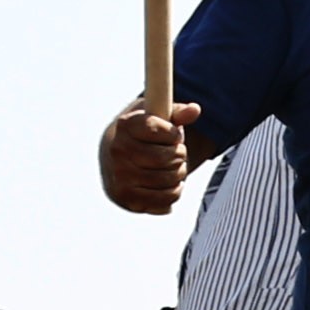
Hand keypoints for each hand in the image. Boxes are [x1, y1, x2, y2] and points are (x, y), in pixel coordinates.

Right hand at [100, 100, 199, 214]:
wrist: (115, 158)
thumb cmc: (143, 133)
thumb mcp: (156, 116)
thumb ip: (177, 113)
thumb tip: (194, 110)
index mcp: (125, 125)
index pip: (158, 130)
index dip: (173, 134)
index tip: (173, 135)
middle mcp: (117, 151)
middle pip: (166, 157)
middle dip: (180, 155)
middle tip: (177, 153)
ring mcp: (119, 177)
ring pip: (168, 179)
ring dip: (179, 173)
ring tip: (172, 167)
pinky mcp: (127, 199)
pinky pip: (166, 199)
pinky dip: (174, 191)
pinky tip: (168, 183)